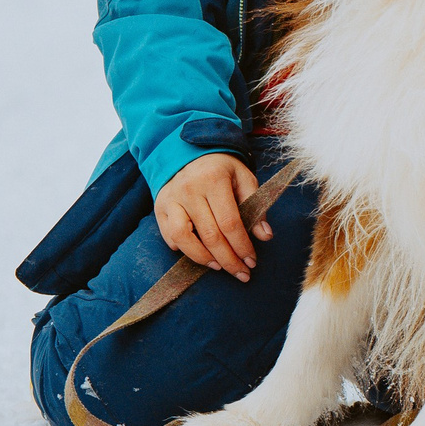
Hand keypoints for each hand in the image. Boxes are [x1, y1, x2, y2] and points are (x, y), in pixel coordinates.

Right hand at [155, 152, 268, 280]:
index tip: (252, 261)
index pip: (230, 223)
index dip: (242, 246)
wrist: (189, 152)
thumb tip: (265, 236)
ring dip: (202, 258)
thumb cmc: (222, 168)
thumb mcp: (244, 178)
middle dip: (228, 259)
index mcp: (213, 180)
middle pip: (209, 235)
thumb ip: (255, 206)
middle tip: (241, 273)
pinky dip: (182, 249)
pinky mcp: (159, 207)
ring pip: (183, 238)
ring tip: (219, 266)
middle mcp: (189, 190)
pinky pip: (168, 235)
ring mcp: (171, 199)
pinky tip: (198, 254)